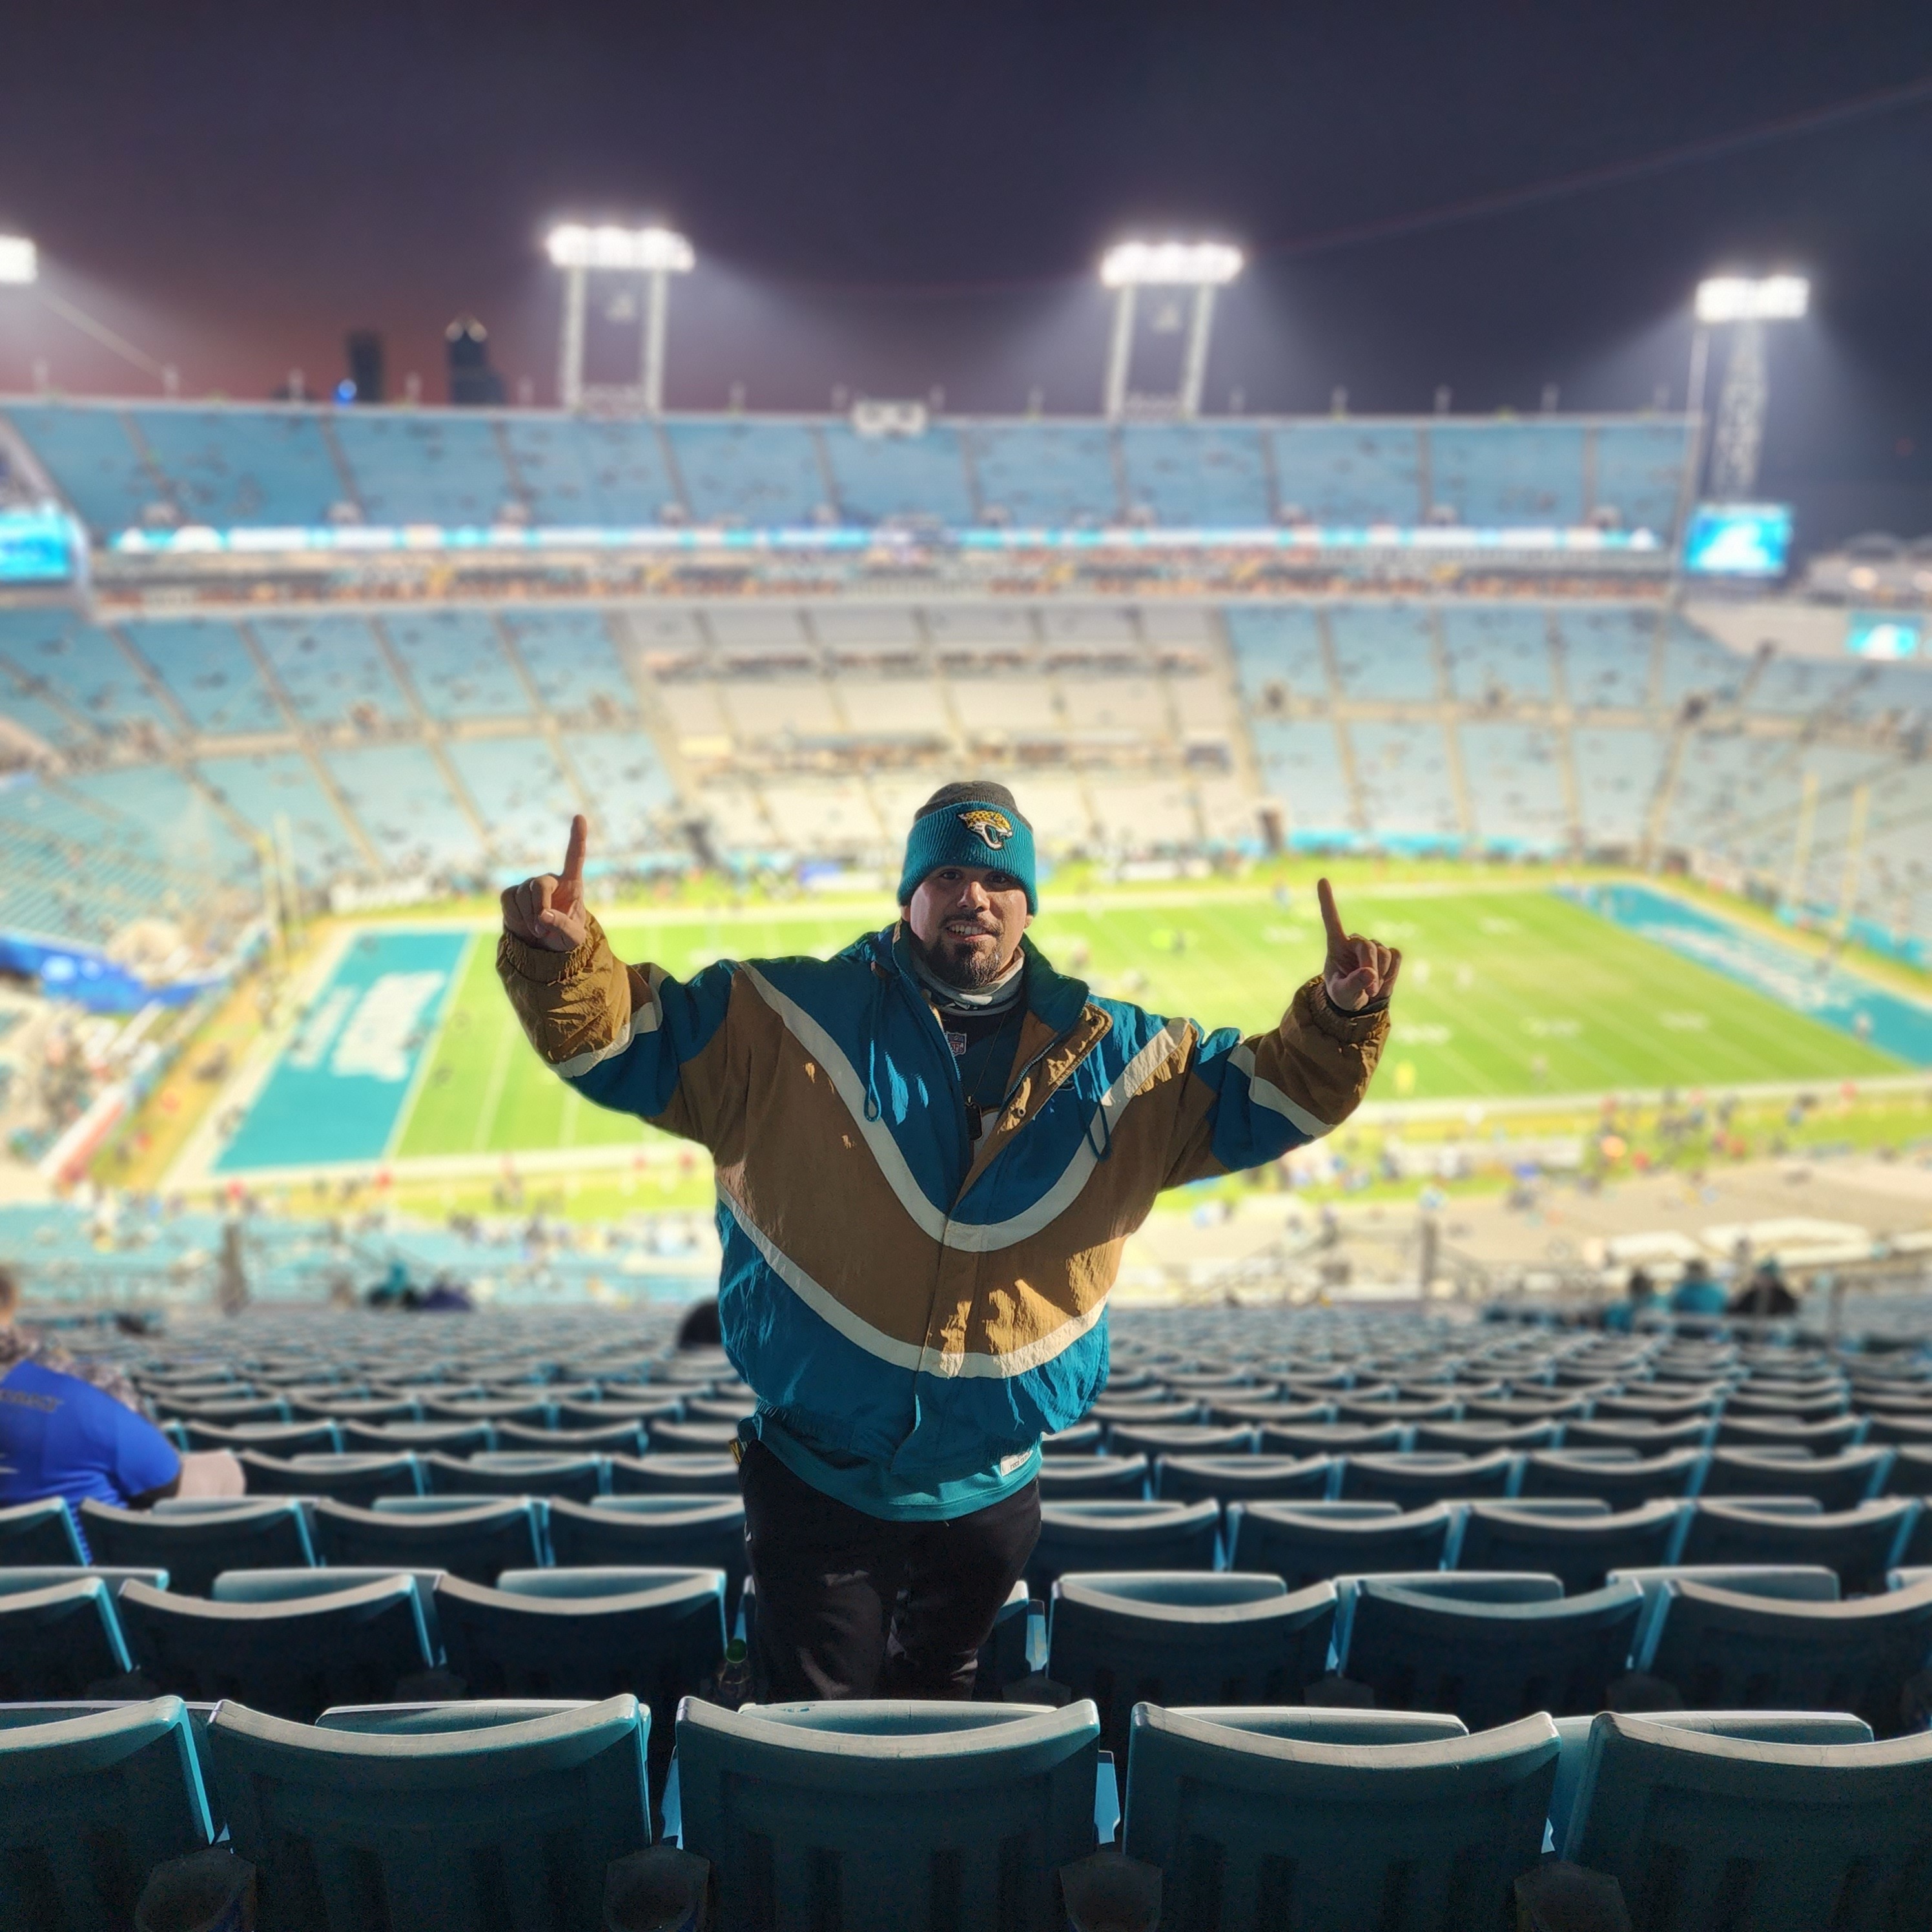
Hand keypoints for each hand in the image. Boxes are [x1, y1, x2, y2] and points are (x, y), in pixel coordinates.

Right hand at [501, 814, 588, 952]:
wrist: (543, 945)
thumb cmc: (564, 937)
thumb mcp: (572, 938)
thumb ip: (563, 926)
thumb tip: (544, 915)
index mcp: (572, 884)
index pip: (575, 857)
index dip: (577, 837)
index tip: (579, 818)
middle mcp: (550, 879)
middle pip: (539, 884)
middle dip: (538, 907)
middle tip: (542, 928)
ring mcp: (529, 884)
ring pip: (522, 894)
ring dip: (528, 917)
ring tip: (538, 931)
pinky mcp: (512, 892)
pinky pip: (508, 899)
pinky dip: (515, 916)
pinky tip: (523, 924)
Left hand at [1317, 877, 1400, 1011]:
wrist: (1362, 1002)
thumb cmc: (1344, 995)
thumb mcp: (1343, 994)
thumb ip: (1353, 984)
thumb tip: (1370, 973)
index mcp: (1336, 945)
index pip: (1331, 919)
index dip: (1327, 900)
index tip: (1322, 880)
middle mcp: (1354, 941)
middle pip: (1368, 948)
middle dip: (1371, 969)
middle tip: (1369, 990)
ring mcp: (1373, 946)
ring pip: (1384, 954)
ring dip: (1381, 975)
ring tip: (1371, 988)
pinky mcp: (1389, 952)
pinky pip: (1395, 958)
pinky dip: (1391, 973)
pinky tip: (1383, 979)